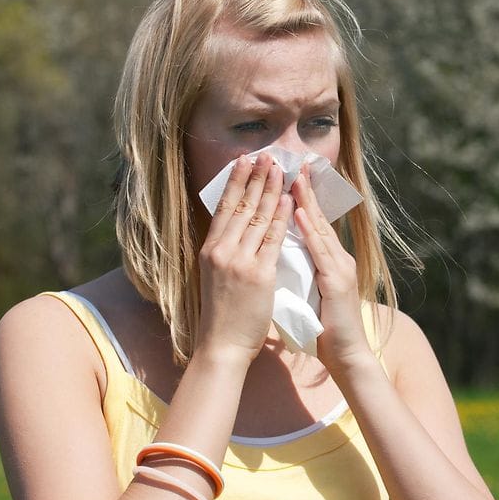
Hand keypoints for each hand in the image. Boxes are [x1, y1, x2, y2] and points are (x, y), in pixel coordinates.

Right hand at [197, 153, 291, 362]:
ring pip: (258, 216)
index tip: (244, 161)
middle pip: (242, 205)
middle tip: (266, 154)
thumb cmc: (222, 314)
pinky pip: (273, 239)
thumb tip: (234, 230)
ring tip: (281, 168)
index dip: (235, 181)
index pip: (224, 207)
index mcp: (210, 249)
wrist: (222, 345)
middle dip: (256, 177)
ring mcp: (240, 261)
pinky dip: (282, 217)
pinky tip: (289, 200)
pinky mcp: (259, 274)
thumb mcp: (214, 276)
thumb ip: (225, 252)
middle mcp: (222, 250)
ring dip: (271, 189)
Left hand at [291, 164, 371, 367]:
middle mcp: (337, 258)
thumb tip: (277, 258)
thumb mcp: (307, 293)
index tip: (289, 176)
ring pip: (321, 228)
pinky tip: (301, 213)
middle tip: (295, 162)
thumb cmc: (324, 329)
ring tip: (294, 177)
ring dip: (307, 201)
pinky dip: (311, 230)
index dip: (301, 199)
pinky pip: (321, 251)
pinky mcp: (338, 281)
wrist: (345, 355)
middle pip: (319, 218)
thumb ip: (298, 273)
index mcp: (329, 261)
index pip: (313, 223)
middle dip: (305, 190)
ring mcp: (340, 268)